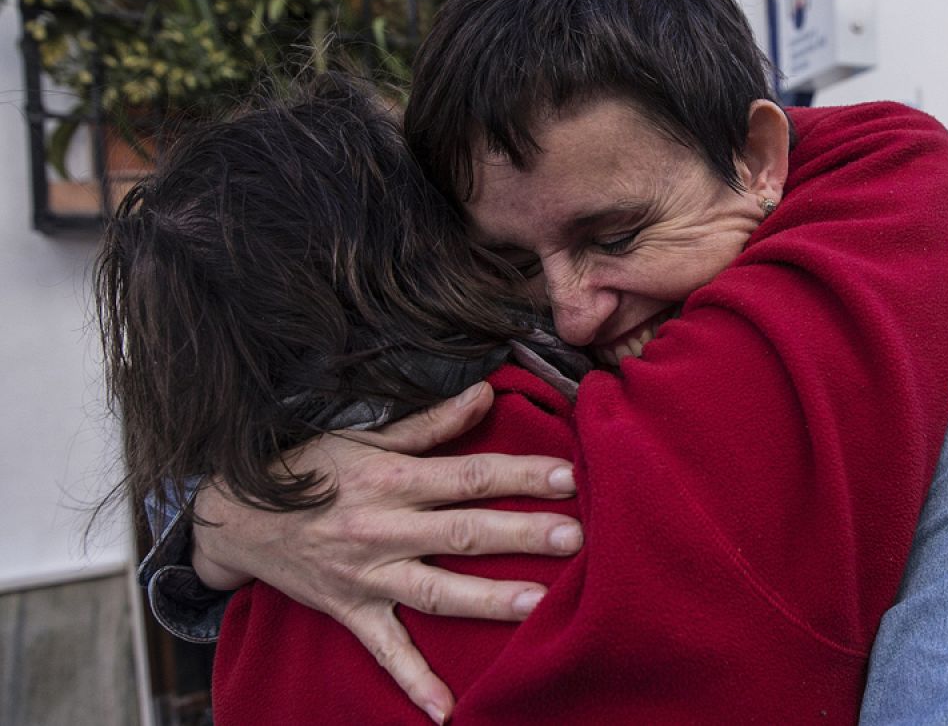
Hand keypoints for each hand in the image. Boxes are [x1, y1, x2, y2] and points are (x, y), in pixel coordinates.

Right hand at [191, 382, 582, 722]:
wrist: (233, 518)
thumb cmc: (308, 470)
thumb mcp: (365, 437)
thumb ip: (430, 423)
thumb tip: (486, 392)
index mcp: (393, 481)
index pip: (469, 475)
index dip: (520, 475)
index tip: (569, 476)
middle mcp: (383, 529)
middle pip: (462, 532)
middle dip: (521, 535)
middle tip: (576, 538)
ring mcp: (367, 576)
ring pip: (436, 590)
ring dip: (487, 600)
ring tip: (536, 604)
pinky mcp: (351, 612)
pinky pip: (386, 652)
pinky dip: (414, 683)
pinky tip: (447, 712)